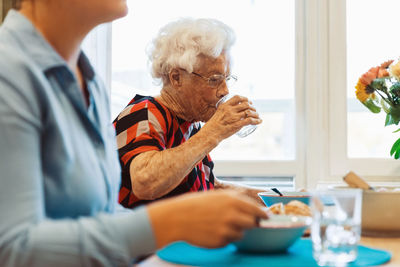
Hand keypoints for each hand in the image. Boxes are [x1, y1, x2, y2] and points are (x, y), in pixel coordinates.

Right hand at [147, 190, 267, 248]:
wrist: (177, 218)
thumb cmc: (195, 204)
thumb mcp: (217, 195)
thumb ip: (235, 199)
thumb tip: (252, 206)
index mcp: (233, 200)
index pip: (257, 210)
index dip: (262, 214)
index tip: (266, 217)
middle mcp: (232, 215)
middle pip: (253, 223)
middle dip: (250, 223)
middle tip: (242, 222)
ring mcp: (226, 229)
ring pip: (241, 234)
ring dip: (234, 231)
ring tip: (219, 225)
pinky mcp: (220, 242)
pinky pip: (228, 241)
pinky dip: (224, 238)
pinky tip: (212, 231)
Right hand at [202, 95, 261, 141]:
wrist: (211, 133)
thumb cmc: (213, 125)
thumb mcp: (218, 113)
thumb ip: (225, 111)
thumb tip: (233, 111)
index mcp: (225, 105)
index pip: (238, 97)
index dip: (245, 98)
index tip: (248, 101)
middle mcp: (230, 110)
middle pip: (245, 104)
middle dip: (252, 107)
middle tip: (254, 110)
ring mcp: (234, 117)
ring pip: (249, 112)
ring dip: (256, 114)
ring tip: (257, 116)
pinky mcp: (237, 125)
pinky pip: (249, 120)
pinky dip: (256, 120)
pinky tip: (259, 121)